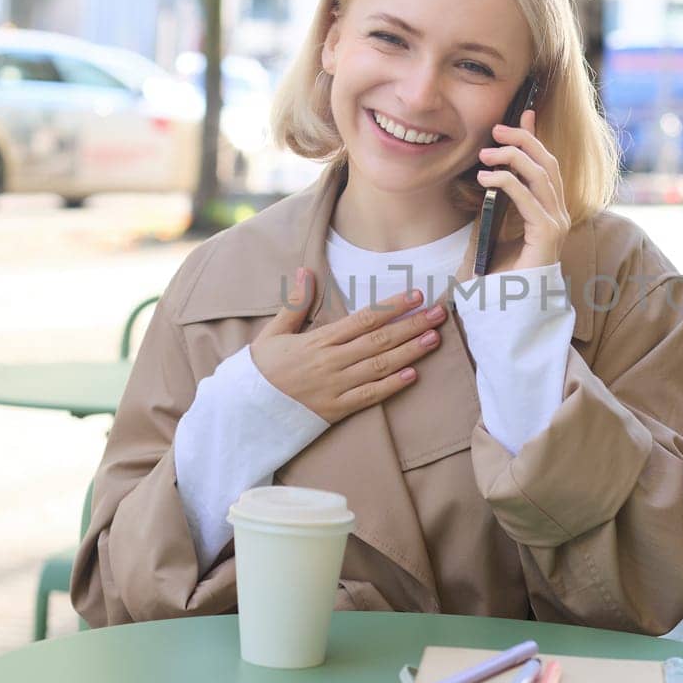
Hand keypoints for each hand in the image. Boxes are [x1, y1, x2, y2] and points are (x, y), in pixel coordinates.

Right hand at [250, 269, 447, 423]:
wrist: (244, 411)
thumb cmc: (260, 370)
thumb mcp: (273, 333)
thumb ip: (294, 304)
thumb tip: (305, 272)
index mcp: (319, 341)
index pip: (364, 319)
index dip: (392, 307)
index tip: (415, 296)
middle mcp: (332, 362)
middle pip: (380, 340)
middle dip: (412, 325)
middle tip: (439, 313)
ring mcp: (336, 386)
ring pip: (380, 366)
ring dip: (410, 352)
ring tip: (434, 339)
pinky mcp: (337, 409)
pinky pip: (369, 396)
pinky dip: (392, 387)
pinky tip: (413, 376)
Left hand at [475, 108, 570, 271]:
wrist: (508, 308)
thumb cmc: (501, 273)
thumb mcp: (495, 226)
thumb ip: (497, 201)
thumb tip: (488, 173)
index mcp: (550, 211)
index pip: (547, 165)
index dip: (536, 137)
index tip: (523, 112)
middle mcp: (559, 214)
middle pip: (548, 163)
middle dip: (523, 139)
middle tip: (496, 129)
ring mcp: (557, 224)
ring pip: (541, 175)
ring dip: (512, 157)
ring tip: (485, 154)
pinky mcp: (548, 235)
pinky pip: (529, 198)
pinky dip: (506, 183)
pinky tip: (485, 179)